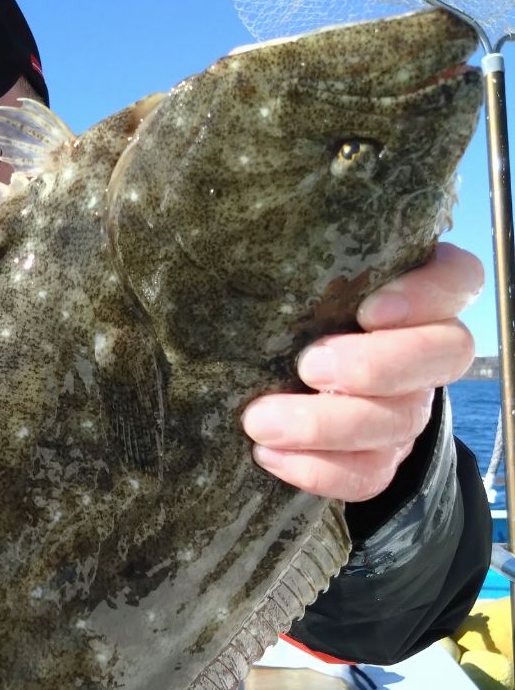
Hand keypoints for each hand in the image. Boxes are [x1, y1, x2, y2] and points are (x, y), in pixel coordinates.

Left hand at [241, 242, 482, 500]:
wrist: (281, 385)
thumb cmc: (285, 309)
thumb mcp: (290, 277)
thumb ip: (287, 256)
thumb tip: (232, 214)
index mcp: (416, 292)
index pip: (458, 280)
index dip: (427, 296)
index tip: (368, 309)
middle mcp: (426, 349)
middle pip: (443, 355)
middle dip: (376, 366)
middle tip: (308, 366)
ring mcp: (408, 407)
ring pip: (397, 422)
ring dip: (326, 426)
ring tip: (261, 421)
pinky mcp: (381, 457)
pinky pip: (368, 475)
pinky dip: (318, 471)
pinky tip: (268, 455)